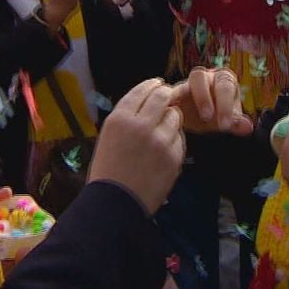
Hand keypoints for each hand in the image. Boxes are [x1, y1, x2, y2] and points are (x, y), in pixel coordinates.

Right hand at [89, 79, 185, 215]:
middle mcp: (140, 125)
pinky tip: (164, 151)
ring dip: (172, 120)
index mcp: (120, 119)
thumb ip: (128, 119)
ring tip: (163, 132)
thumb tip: (147, 104)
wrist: (115, 203)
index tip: (158, 84)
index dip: (152, 85)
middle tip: (169, 98)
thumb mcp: (109, 137)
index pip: (141, 90)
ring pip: (175, 117)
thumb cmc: (108, 171)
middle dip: (167, 95)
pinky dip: (175, 141)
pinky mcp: (173, 156)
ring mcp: (159, 140)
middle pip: (162, 97)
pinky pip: (180, 139)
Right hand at [170, 67, 252, 135]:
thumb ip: (237, 124)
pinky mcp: (171, 94)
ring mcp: (184, 84)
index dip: (225, 104)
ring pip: (180, 83)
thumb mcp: (226, 121)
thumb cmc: (215, 117)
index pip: (225, 85)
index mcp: (222, 79)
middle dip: (203, 98)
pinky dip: (168, 106)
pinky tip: (170, 119)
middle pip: (199, 76)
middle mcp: (203, 76)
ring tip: (186, 119)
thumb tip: (248, 128)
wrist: (196, 120)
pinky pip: (165, 96)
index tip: (225, 125)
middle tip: (207, 119)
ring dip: (178, 102)